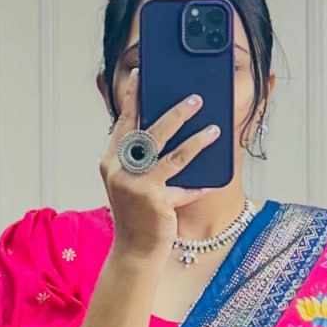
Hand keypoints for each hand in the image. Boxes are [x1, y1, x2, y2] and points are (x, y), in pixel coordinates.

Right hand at [98, 66, 217, 259]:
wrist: (134, 251)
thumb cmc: (138, 213)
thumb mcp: (133, 182)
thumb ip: (142, 158)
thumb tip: (167, 127)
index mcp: (111, 160)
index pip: (124, 122)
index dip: (132, 98)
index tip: (139, 75)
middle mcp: (120, 170)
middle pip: (150, 133)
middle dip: (175, 113)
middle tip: (196, 99)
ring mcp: (136, 186)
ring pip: (172, 155)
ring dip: (197, 141)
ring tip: (215, 129)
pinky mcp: (155, 202)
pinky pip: (184, 188)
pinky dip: (198, 186)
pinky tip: (211, 181)